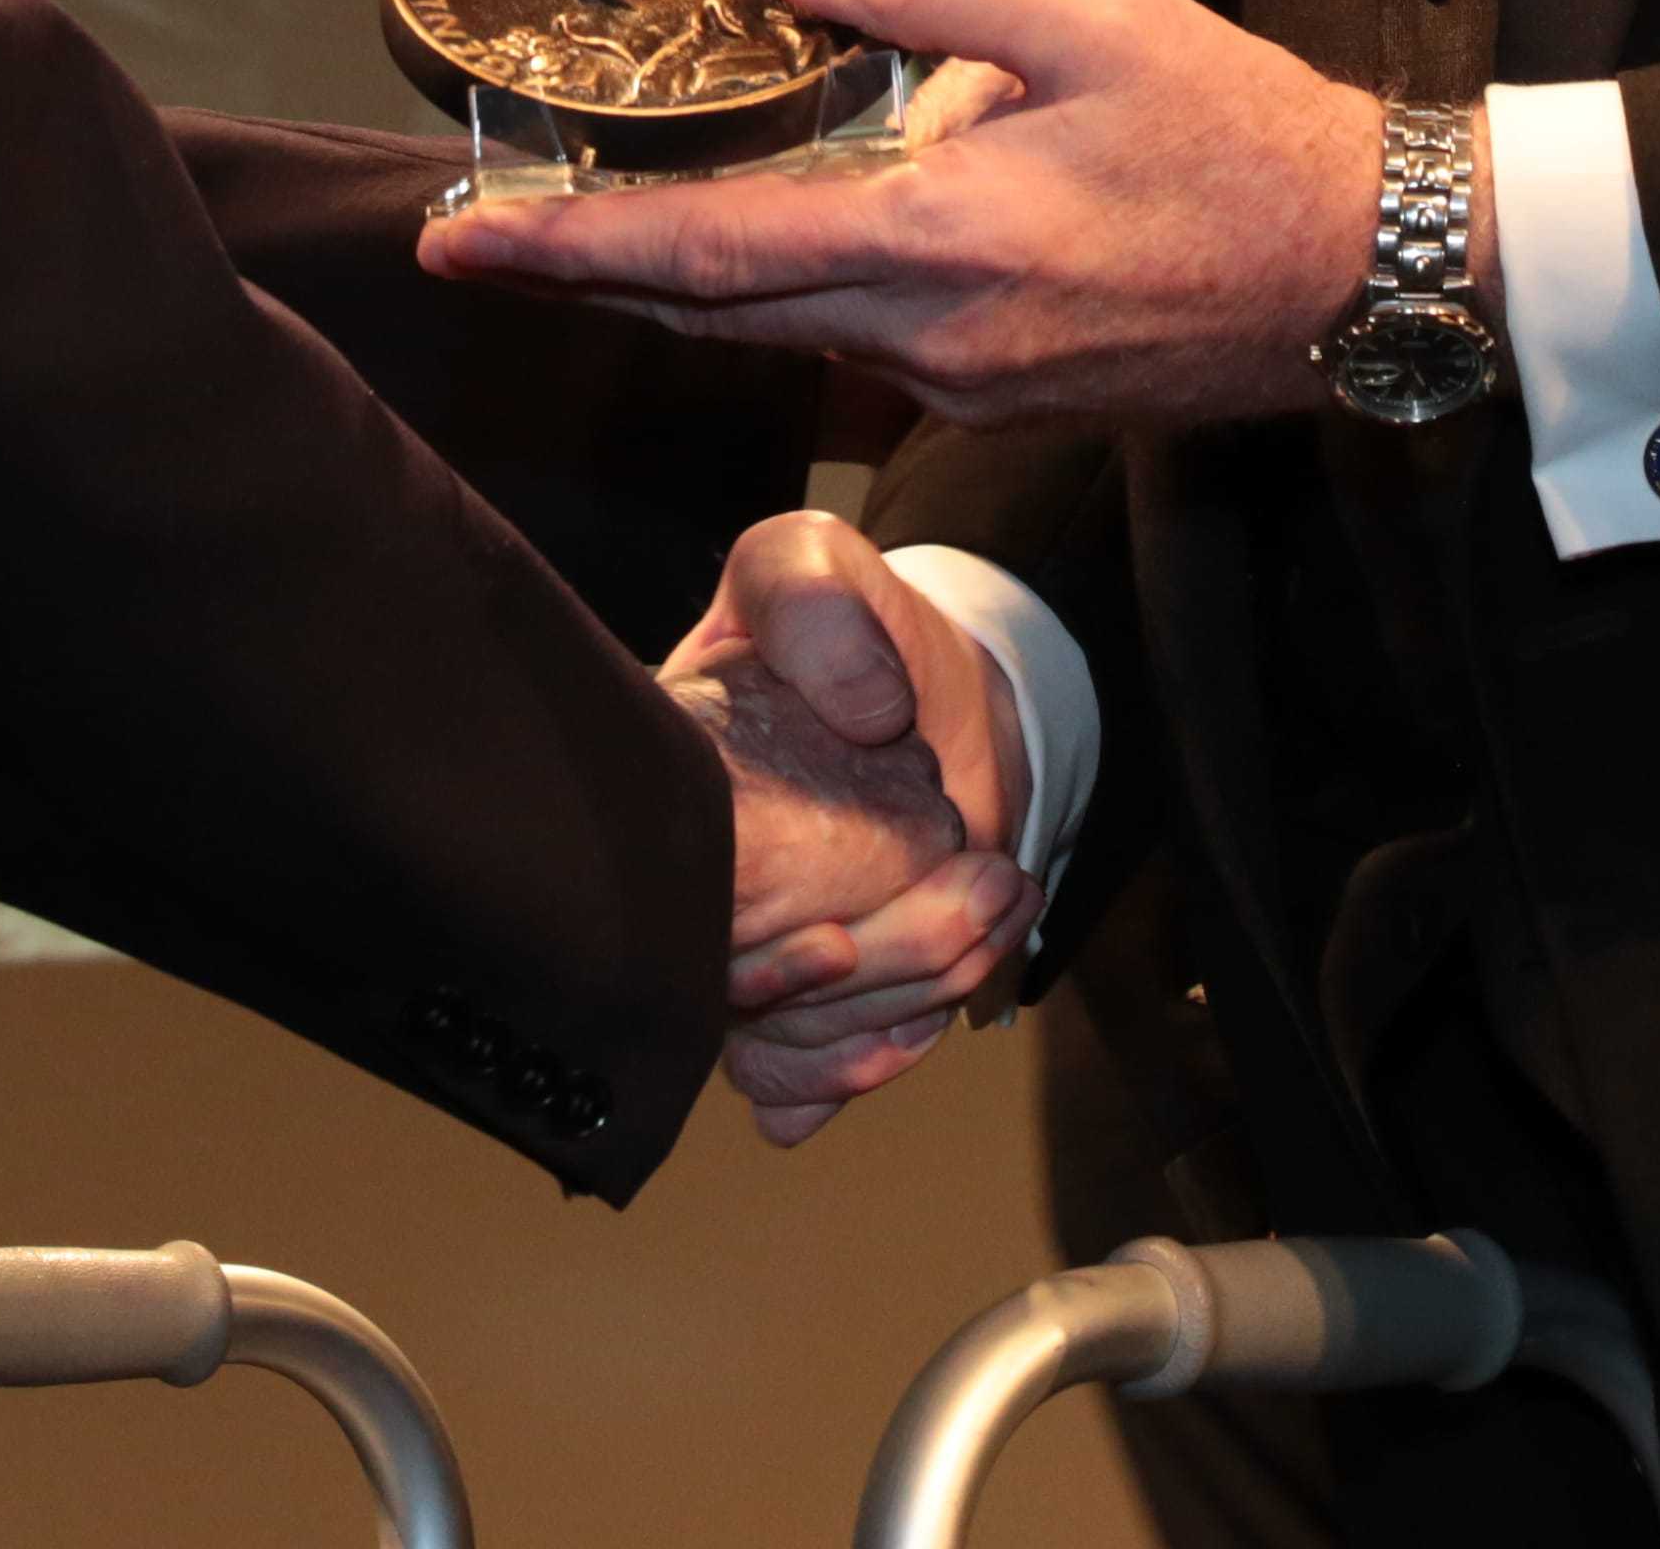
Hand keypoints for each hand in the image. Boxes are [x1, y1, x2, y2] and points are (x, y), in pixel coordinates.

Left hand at [426, 0, 1425, 426]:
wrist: (1363, 272)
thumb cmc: (1242, 135)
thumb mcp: (1092, 15)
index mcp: (937, 242)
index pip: (703, 253)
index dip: (568, 246)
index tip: (464, 240)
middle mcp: (930, 338)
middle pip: (711, 314)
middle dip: (587, 274)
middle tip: (481, 243)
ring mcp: (966, 380)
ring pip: (782, 335)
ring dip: (686, 286)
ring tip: (599, 230)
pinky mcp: (1004, 393)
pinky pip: (863, 346)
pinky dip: (792, 296)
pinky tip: (787, 242)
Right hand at [669, 639, 1030, 1144]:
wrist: (922, 695)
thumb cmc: (849, 632)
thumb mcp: (810, 568)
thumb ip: (820, 608)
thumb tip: (866, 712)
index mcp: (664, 799)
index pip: (677, 918)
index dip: (756, 956)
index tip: (844, 935)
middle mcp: (683, 891)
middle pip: (743, 1005)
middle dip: (879, 971)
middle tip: (992, 888)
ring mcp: (728, 954)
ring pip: (774, 1053)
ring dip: (897, 1009)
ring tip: (995, 916)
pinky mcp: (788, 1004)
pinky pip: (783, 1091)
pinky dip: (846, 1075)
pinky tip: (914, 1028)